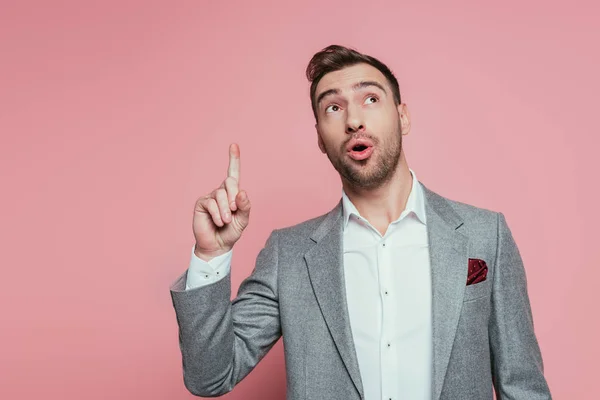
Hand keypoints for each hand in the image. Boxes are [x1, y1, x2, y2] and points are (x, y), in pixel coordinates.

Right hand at [192, 143, 250, 260]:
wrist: (218, 246)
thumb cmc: (231, 232)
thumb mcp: (243, 220)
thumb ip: (245, 206)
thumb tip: (242, 192)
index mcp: (233, 194)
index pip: (233, 173)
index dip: (234, 159)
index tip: (234, 145)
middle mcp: (221, 192)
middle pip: (230, 182)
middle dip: (234, 196)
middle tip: (235, 210)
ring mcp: (210, 197)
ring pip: (221, 194)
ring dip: (226, 210)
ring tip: (226, 221)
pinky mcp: (201, 204)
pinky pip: (211, 203)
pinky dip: (218, 214)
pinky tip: (219, 221)